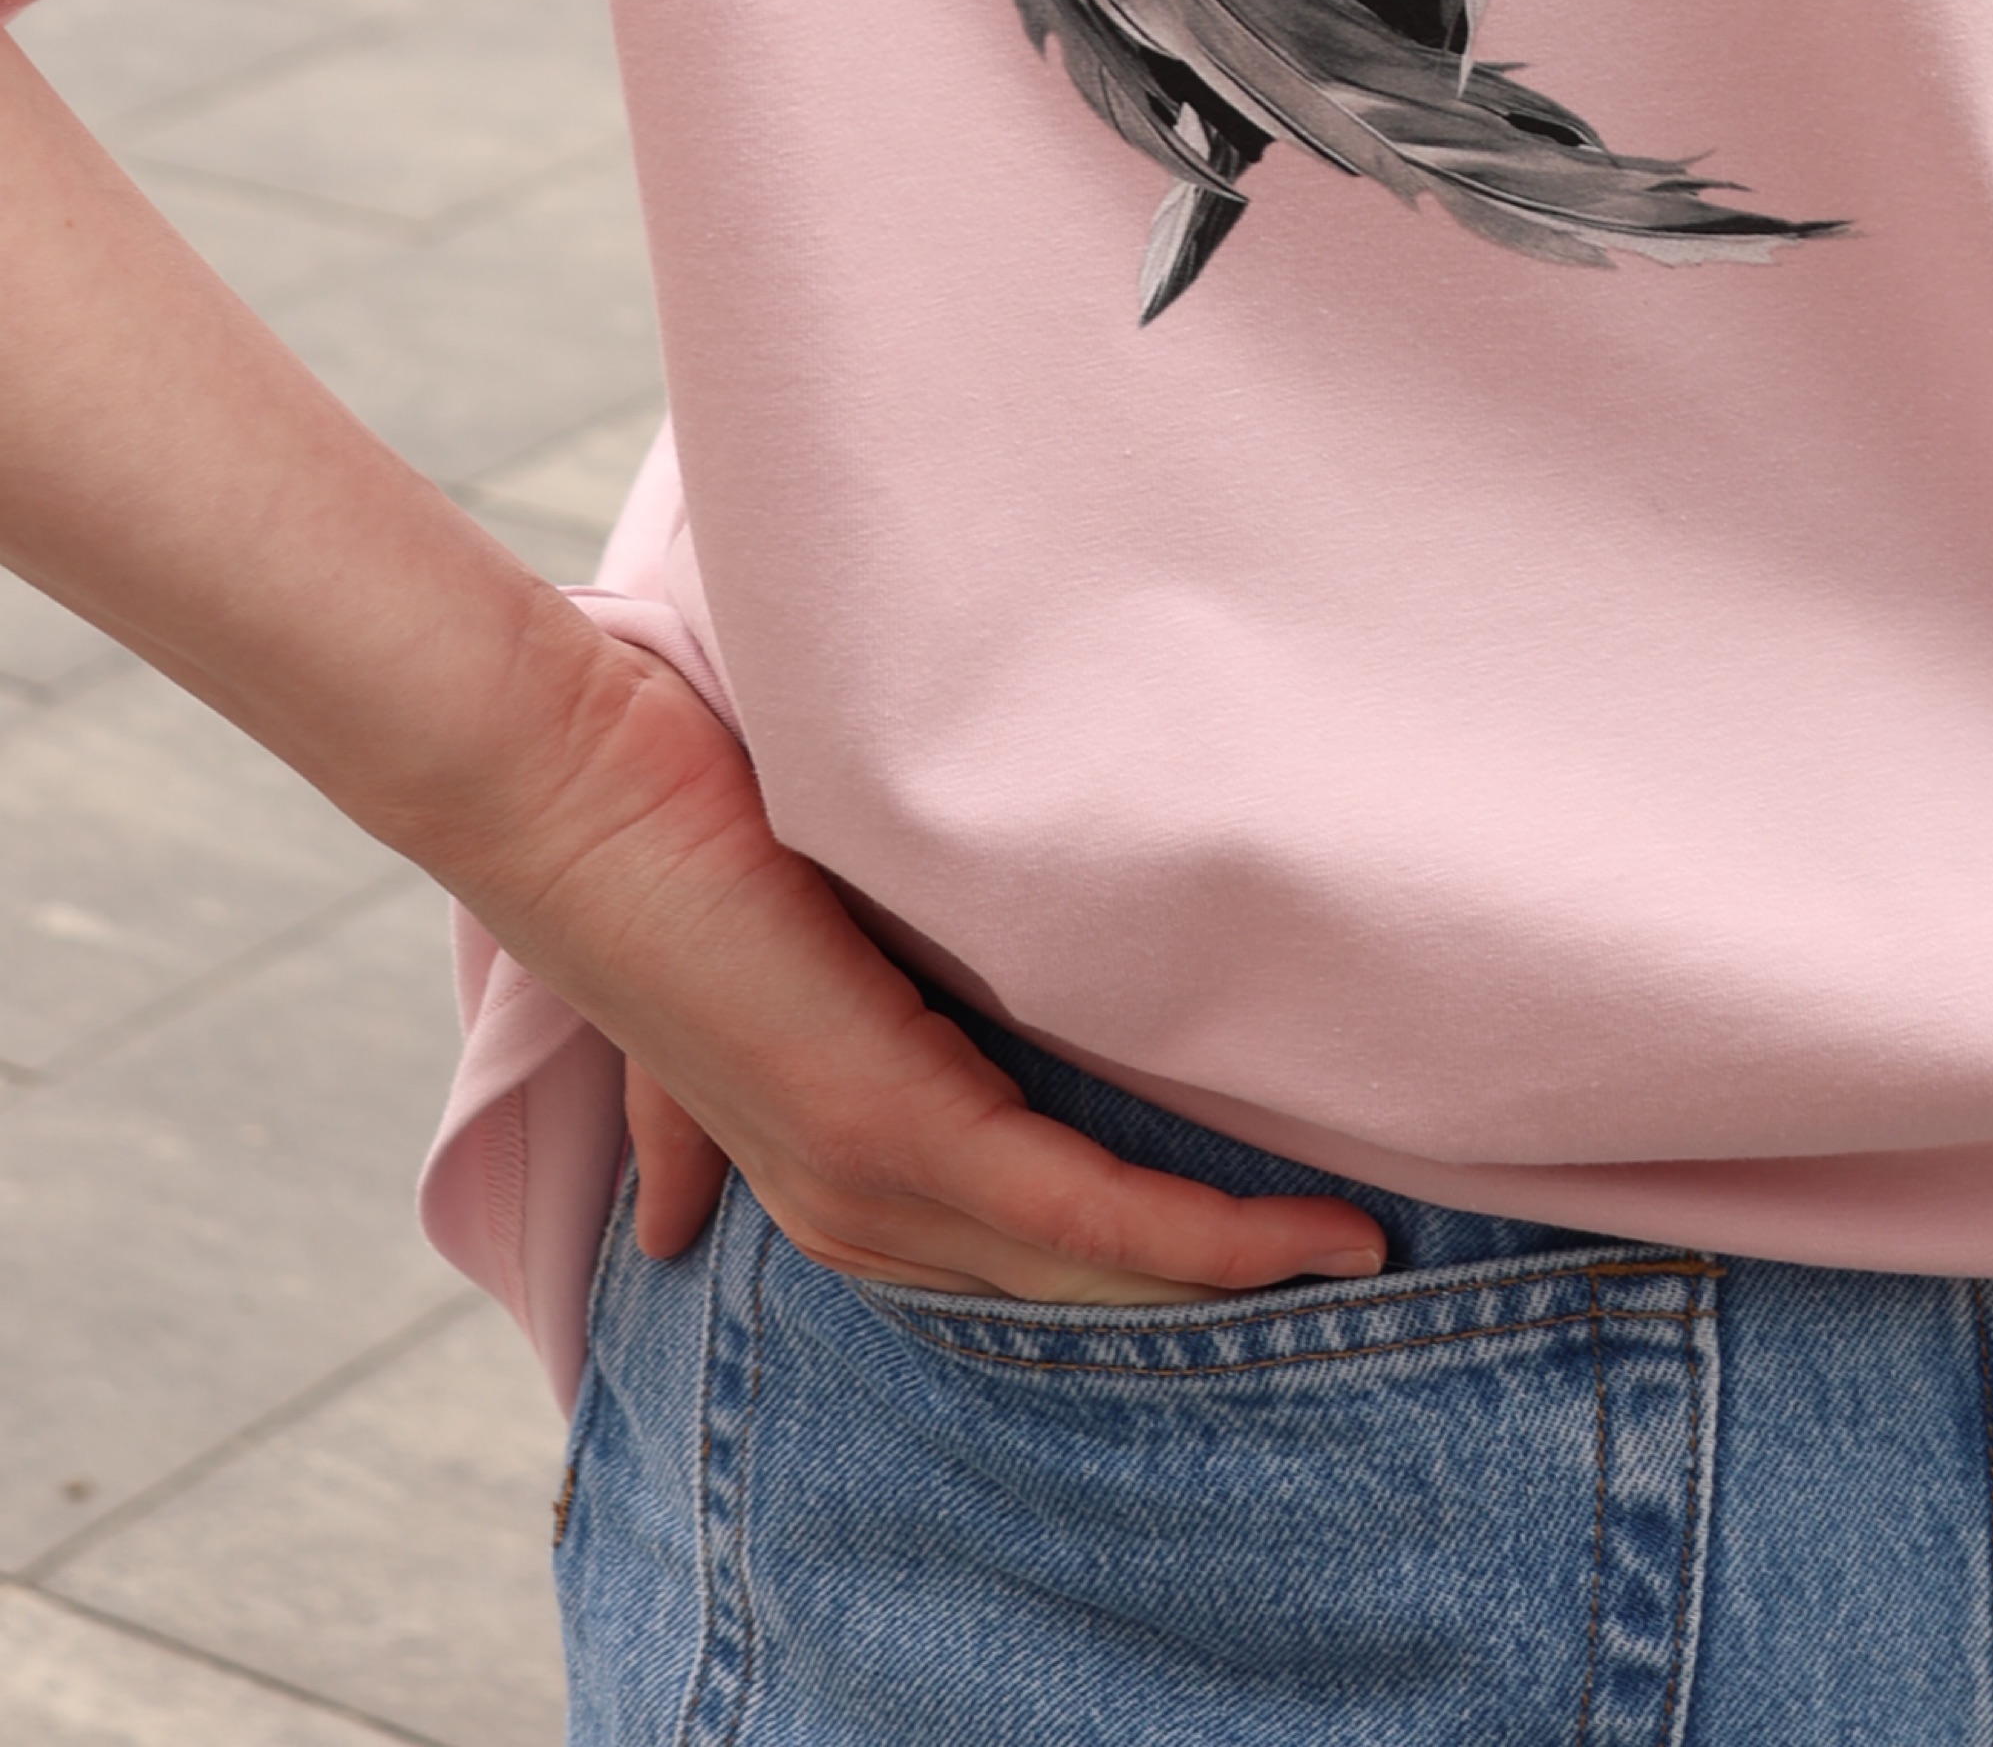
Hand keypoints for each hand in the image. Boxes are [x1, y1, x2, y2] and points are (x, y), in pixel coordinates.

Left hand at [461, 635, 1390, 1302]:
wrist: (570, 777)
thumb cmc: (663, 826)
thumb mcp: (768, 937)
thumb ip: (717, 1085)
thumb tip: (678, 1209)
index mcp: (823, 1160)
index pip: (1005, 1249)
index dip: (1133, 1261)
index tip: (1260, 1244)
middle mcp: (844, 1197)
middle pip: (1064, 1280)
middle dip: (1206, 1284)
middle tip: (1349, 1261)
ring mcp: (864, 1174)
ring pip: (1089, 1264)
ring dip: (1230, 1268)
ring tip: (1351, 1250)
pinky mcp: (891, 1127)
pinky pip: (1083, 1212)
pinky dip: (1202, 1232)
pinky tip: (1303, 1232)